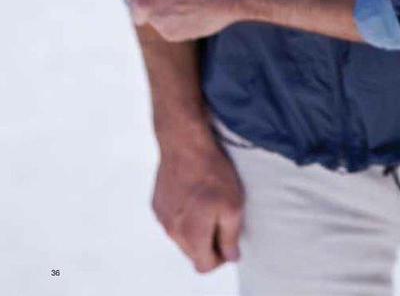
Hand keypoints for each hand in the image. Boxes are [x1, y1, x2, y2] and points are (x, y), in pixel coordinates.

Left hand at [125, 0, 250, 41]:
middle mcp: (142, 4)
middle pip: (138, 9)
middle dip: (150, 6)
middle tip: (169, 0)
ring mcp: (156, 22)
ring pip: (157, 21)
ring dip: (167, 15)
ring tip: (190, 4)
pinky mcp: (172, 35)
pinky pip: (172, 29)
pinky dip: (181, 24)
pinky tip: (197, 13)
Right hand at [152, 138, 244, 273]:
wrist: (185, 143)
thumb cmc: (211, 172)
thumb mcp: (233, 206)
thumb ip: (230, 237)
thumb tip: (230, 256)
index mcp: (191, 236)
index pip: (205, 265)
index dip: (221, 256)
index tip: (229, 239)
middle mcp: (172, 231)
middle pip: (193, 252)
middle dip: (209, 241)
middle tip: (222, 216)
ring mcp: (162, 217)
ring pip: (182, 236)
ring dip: (196, 227)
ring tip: (208, 202)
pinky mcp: (157, 203)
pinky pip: (173, 219)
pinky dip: (185, 213)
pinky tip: (195, 193)